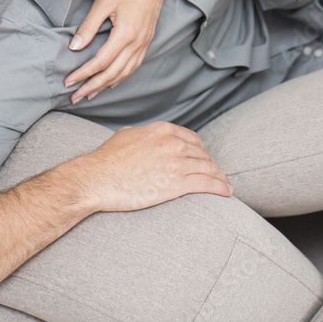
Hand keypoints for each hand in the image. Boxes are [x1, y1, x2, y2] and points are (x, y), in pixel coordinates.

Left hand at [65, 0, 167, 103]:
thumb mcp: (103, 3)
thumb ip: (88, 26)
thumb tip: (74, 47)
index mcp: (126, 35)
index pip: (100, 62)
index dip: (83, 74)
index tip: (68, 81)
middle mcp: (137, 43)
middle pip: (112, 74)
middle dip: (92, 87)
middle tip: (75, 97)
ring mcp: (144, 43)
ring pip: (124, 73)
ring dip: (106, 86)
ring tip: (90, 94)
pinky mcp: (147, 40)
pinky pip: (133, 65)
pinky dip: (121, 77)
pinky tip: (112, 82)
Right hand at [76, 121, 232, 211]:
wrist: (97, 179)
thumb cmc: (105, 160)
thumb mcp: (125, 136)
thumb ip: (141, 134)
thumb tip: (144, 137)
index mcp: (161, 130)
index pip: (191, 138)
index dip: (201, 150)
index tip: (204, 159)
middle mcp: (172, 143)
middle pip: (202, 153)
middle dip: (212, 164)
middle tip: (217, 174)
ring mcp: (176, 162)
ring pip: (208, 168)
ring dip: (220, 177)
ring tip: (225, 185)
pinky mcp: (177, 183)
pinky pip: (206, 183)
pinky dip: (220, 187)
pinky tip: (226, 192)